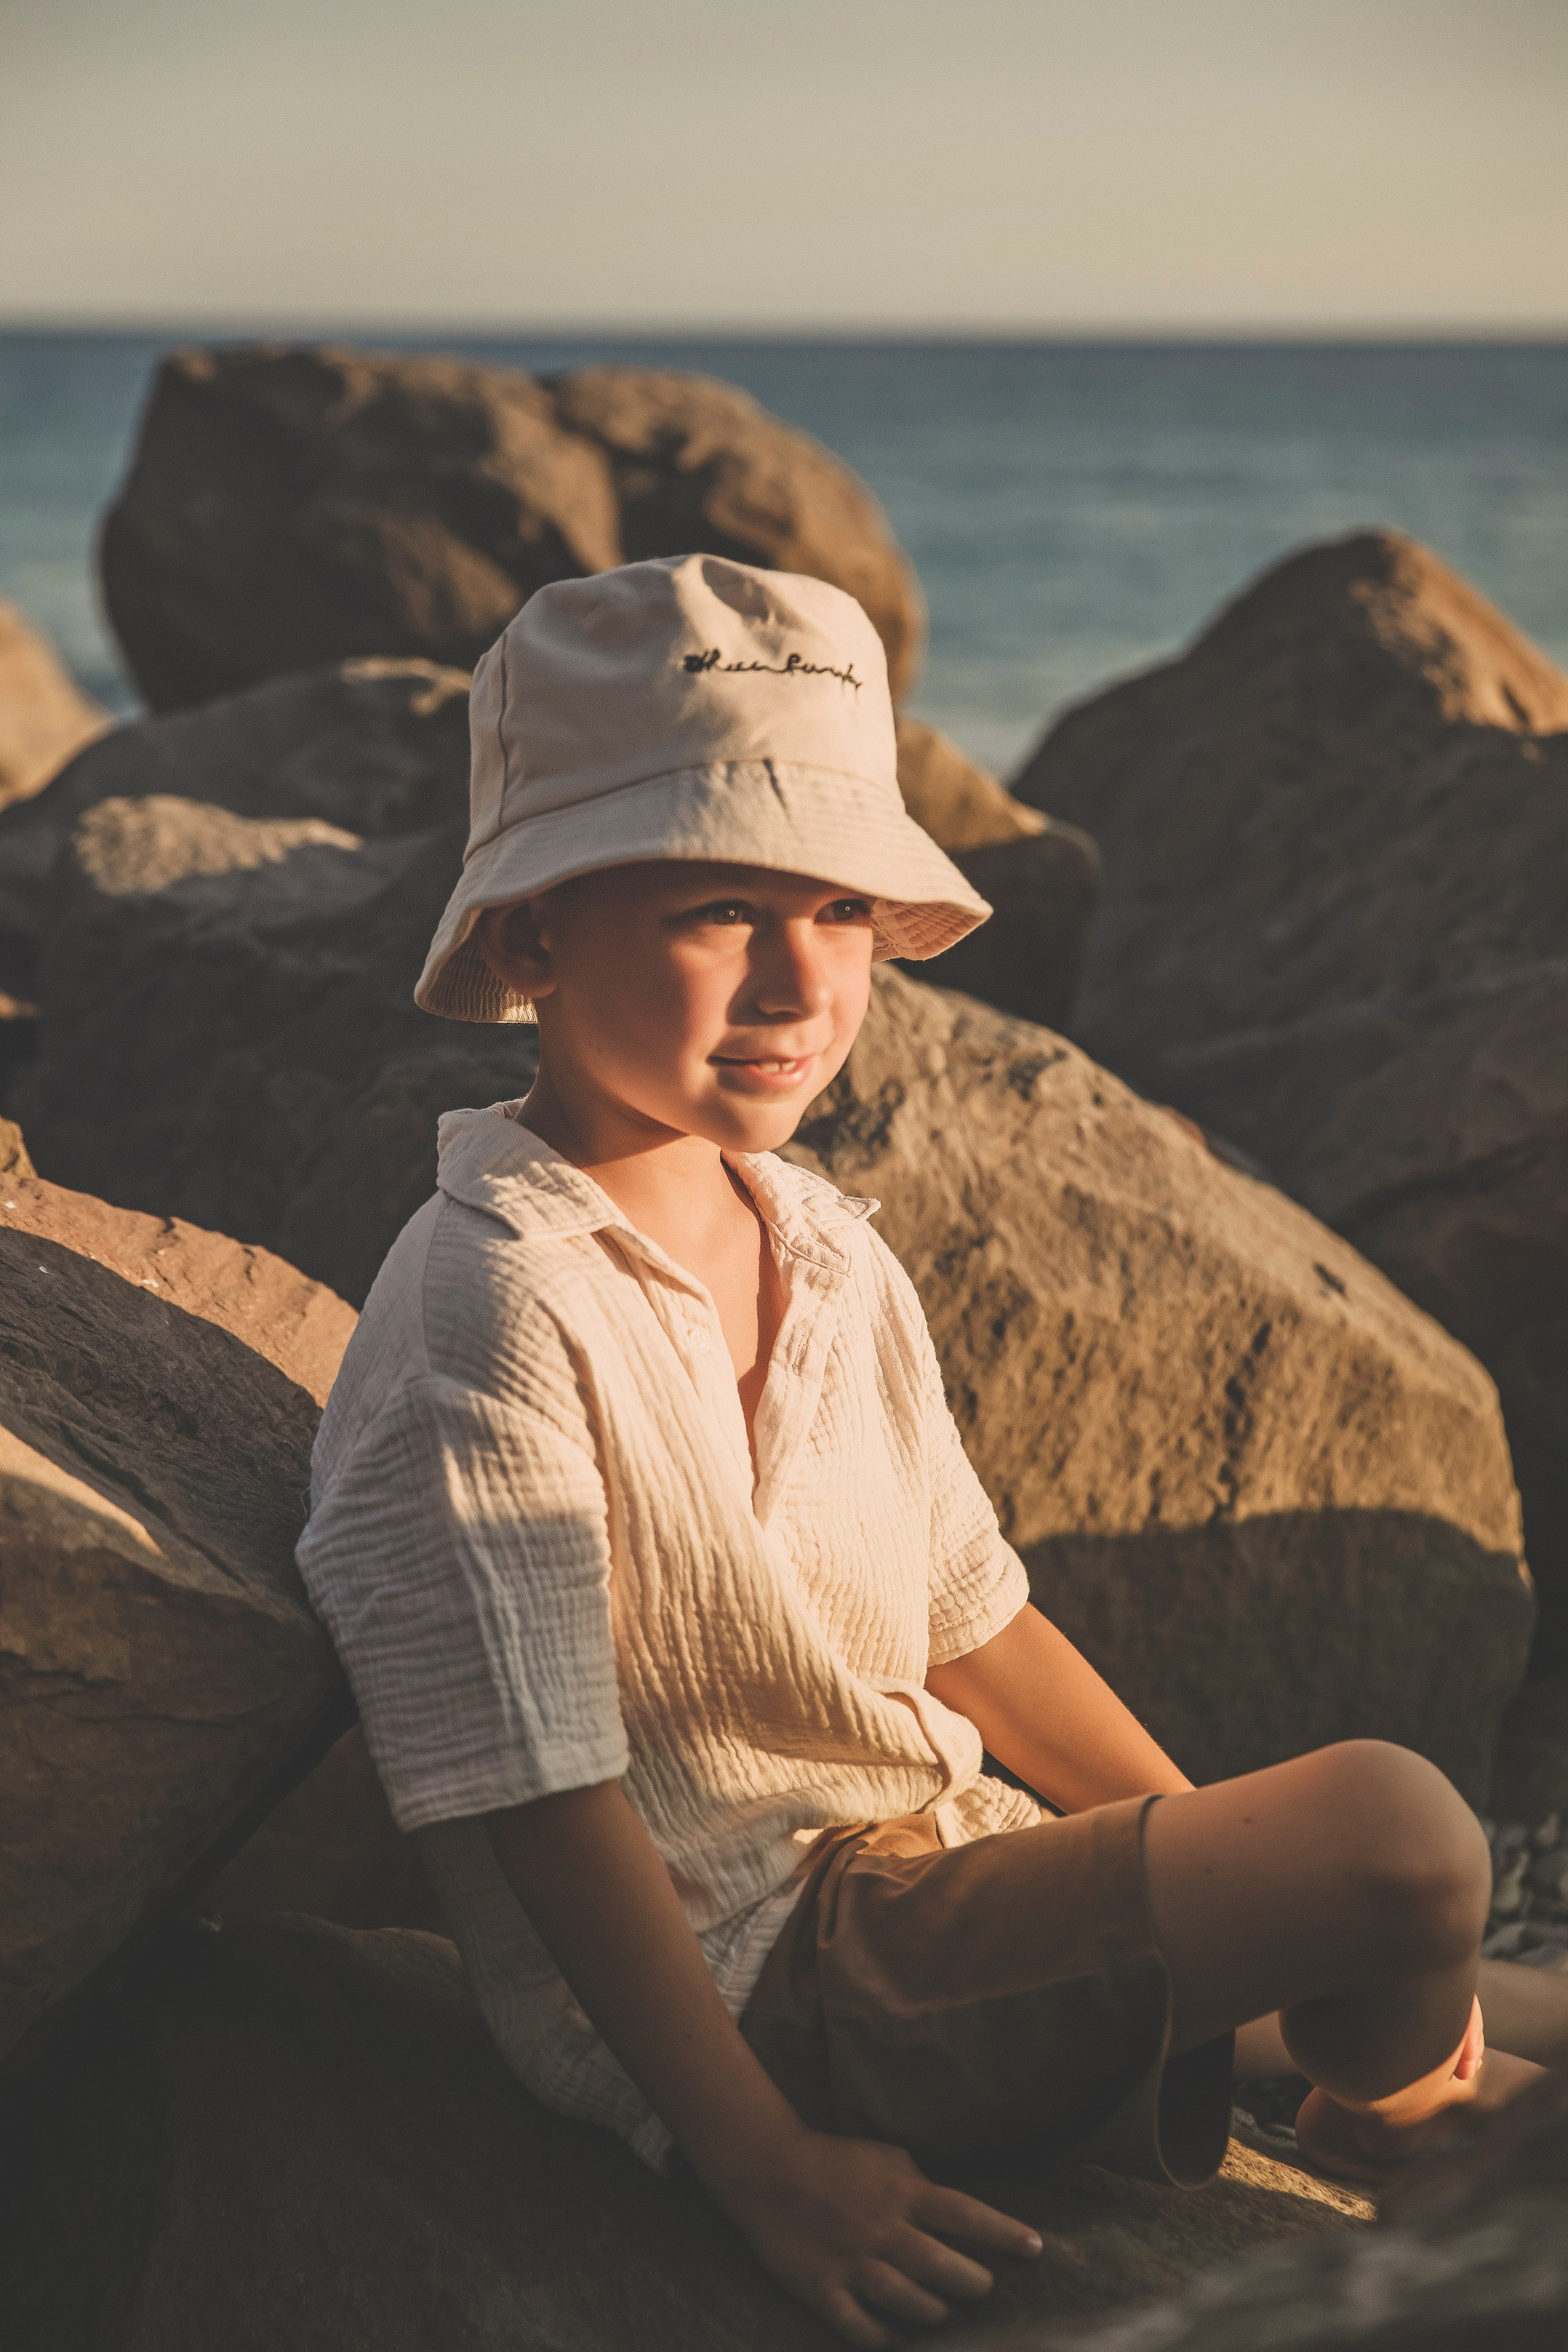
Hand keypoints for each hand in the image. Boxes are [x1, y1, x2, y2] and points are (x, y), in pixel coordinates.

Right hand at [715, 2125, 1041, 2345]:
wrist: (767, 2168)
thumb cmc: (834, 2160)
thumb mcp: (884, 2156)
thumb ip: (919, 2183)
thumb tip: (956, 2211)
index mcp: (901, 2192)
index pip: (964, 2214)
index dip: (1003, 2233)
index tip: (1036, 2248)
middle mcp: (882, 2229)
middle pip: (942, 2267)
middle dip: (973, 2283)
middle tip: (982, 2286)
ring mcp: (852, 2261)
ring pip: (908, 2301)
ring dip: (933, 2312)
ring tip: (943, 2310)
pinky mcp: (822, 2287)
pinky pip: (860, 2326)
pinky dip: (882, 2336)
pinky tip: (896, 2334)